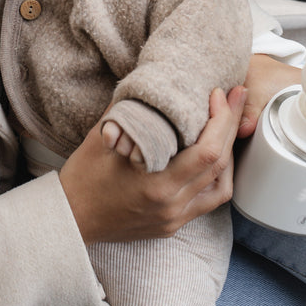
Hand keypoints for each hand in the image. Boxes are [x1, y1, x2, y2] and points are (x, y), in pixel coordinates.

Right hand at [60, 87, 245, 244]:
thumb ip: (132, 109)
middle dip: (231, 125)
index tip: (218, 94)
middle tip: (236, 96)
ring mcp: (174, 218)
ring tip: (229, 124)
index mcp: (157, 185)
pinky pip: (208, 200)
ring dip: (229, 152)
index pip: (208, 152)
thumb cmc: (83, 177)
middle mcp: (172, 205)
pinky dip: (217, 175)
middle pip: (220, 164)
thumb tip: (152, 81)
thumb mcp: (103, 136)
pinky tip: (215, 156)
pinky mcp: (173, 224)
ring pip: (221, 185)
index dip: (221, 119)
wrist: (70, 217)